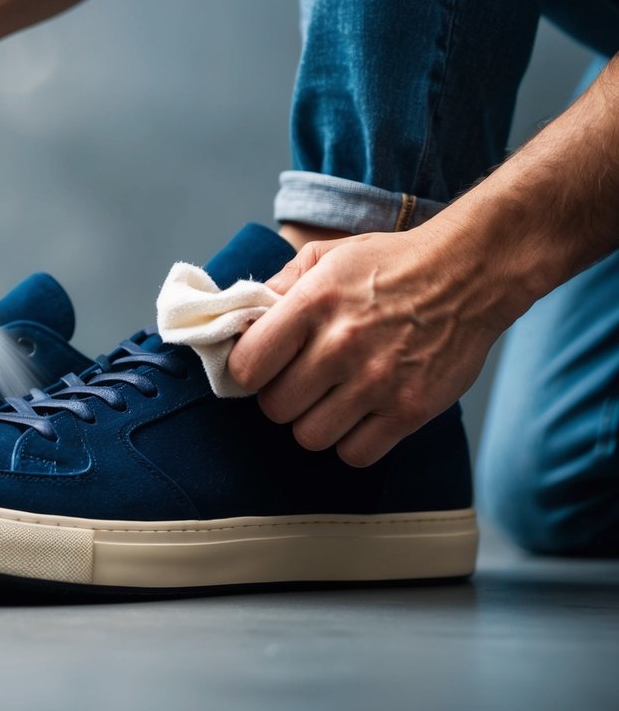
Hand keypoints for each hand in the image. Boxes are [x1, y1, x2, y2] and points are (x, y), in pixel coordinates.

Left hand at [227, 226, 510, 466]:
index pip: (247, 366)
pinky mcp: (410, 409)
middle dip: (283, 397)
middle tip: (303, 381)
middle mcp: (342, 344)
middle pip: (275, 408)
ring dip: (315, 422)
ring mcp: (378, 381)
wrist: (470, 272)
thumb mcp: (326, 257)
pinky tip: (361, 414)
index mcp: (313, 303)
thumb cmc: (391, 264)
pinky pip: (355, 453)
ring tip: (333, 397)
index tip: (262, 368)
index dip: (248, 372)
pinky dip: (352, 441)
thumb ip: (278, 287)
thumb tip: (240, 321)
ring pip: (309, 436)